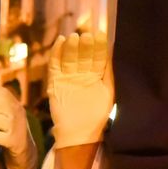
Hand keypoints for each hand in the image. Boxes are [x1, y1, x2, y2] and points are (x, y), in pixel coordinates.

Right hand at [47, 32, 112, 146]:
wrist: (79, 133)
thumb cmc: (97, 115)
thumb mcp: (108, 92)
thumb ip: (109, 73)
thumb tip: (113, 53)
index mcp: (96, 75)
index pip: (98, 57)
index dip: (99, 47)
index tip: (100, 34)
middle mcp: (82, 74)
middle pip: (83, 55)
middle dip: (85, 46)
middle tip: (87, 35)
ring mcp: (68, 77)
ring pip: (70, 58)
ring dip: (72, 47)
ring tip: (74, 37)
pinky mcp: (55, 82)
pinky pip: (55, 65)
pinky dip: (56, 53)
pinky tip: (60, 42)